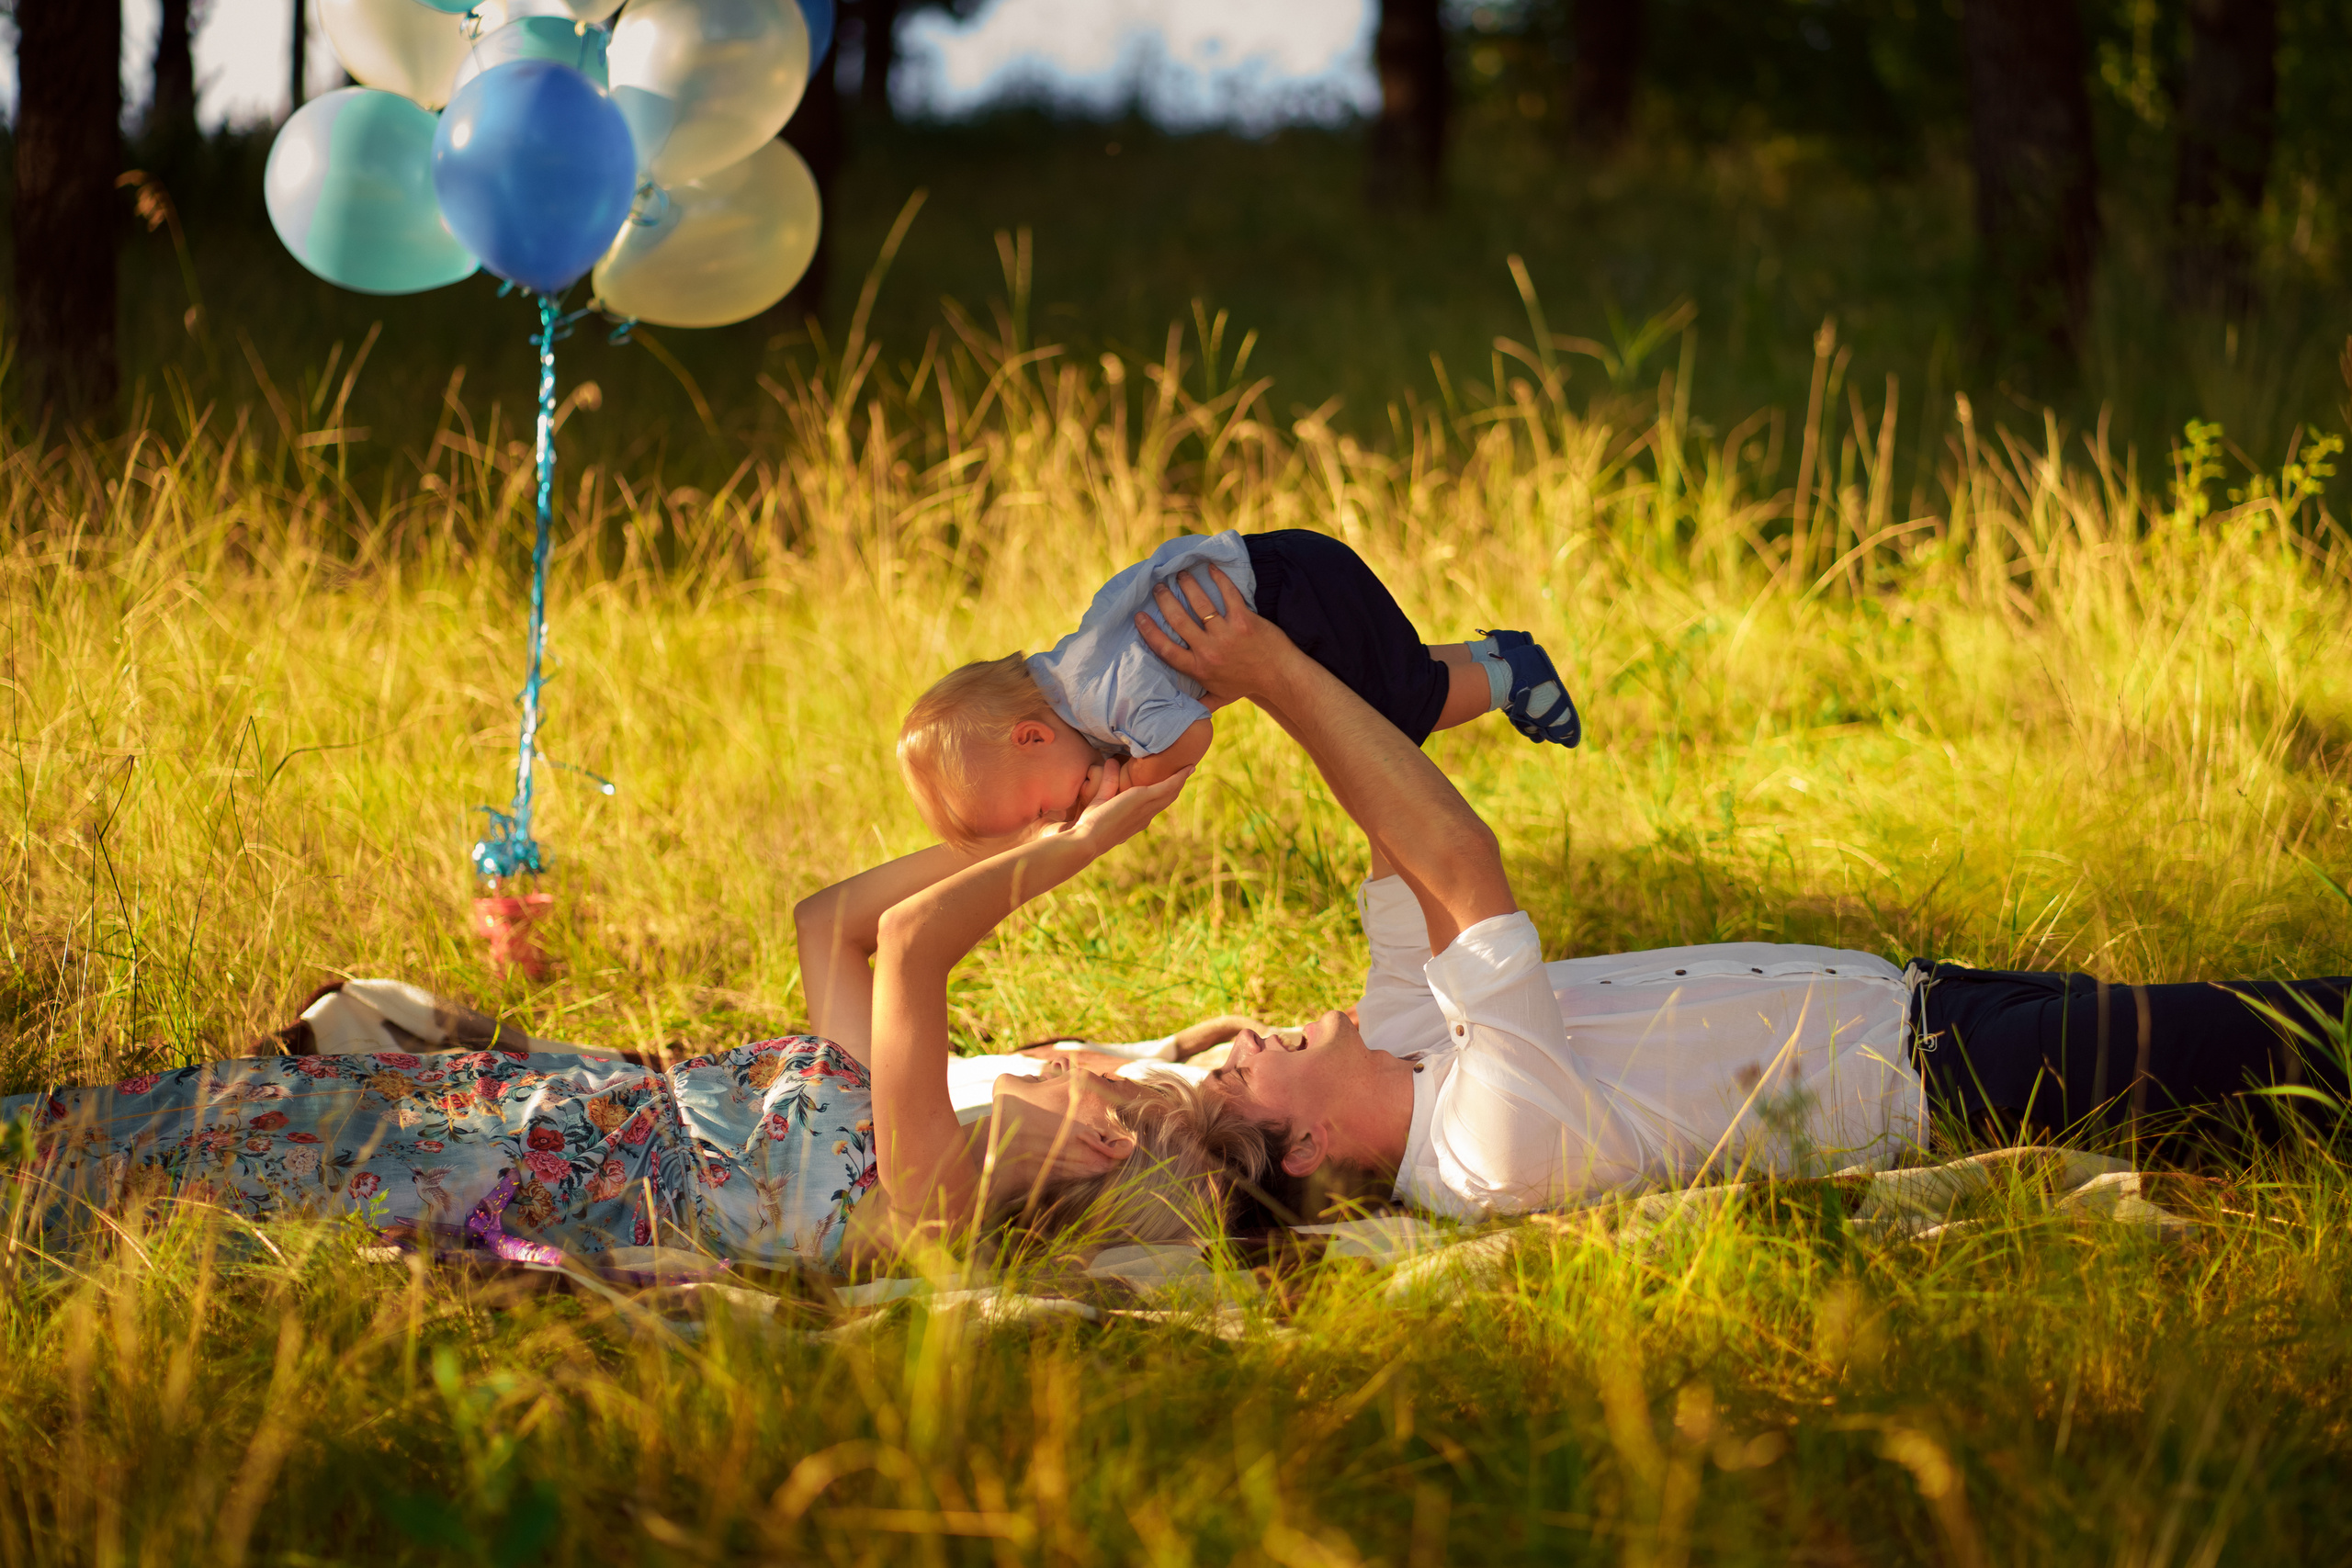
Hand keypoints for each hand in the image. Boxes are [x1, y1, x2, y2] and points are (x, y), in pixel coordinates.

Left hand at [1050, 755, 1192, 853]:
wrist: (1087, 839)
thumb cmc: (1088, 825)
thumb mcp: (1100, 797)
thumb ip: (1109, 781)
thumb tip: (1112, 761)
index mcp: (1137, 819)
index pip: (1154, 804)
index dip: (1163, 792)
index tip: (1170, 782)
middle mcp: (1146, 816)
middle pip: (1166, 798)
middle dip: (1177, 784)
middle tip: (1186, 771)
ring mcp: (1147, 809)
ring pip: (1170, 792)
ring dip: (1180, 779)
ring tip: (1189, 767)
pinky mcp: (1144, 799)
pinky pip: (1167, 786)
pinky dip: (1178, 777)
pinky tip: (1186, 768)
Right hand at [1132, 564, 1298, 701]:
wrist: (1279, 677)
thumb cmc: (1247, 685)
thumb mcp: (1220, 697)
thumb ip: (1200, 701)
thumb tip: (1181, 708)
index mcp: (1199, 668)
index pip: (1166, 649)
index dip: (1149, 632)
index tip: (1139, 616)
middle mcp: (1209, 651)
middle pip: (1178, 620)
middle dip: (1165, 599)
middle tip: (1158, 586)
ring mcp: (1226, 634)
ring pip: (1200, 604)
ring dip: (1187, 585)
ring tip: (1180, 574)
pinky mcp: (1244, 621)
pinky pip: (1228, 594)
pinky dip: (1218, 579)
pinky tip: (1210, 568)